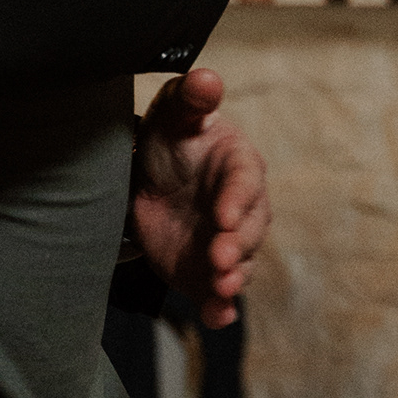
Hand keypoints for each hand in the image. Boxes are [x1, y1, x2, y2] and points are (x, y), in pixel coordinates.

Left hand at [130, 67, 270, 328]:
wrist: (149, 177)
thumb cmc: (171, 138)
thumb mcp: (174, 113)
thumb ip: (190, 98)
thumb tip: (206, 78)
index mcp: (240, 167)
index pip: (246, 184)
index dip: (237, 201)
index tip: (223, 215)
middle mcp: (242, 209)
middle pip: (249, 231)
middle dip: (236, 246)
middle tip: (218, 259)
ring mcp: (226, 243)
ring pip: (239, 264)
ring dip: (232, 279)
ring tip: (219, 289)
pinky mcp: (208, 270)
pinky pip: (219, 292)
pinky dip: (220, 307)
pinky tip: (216, 318)